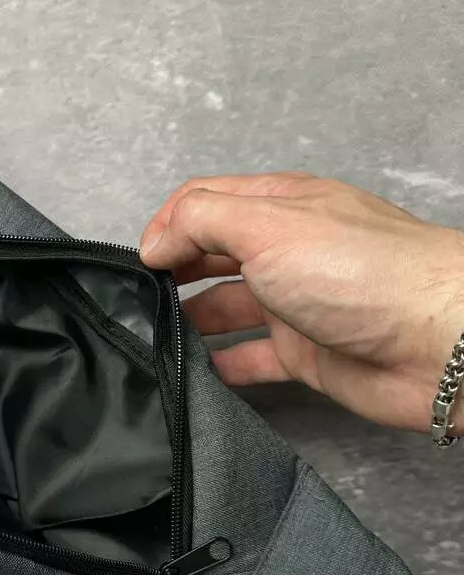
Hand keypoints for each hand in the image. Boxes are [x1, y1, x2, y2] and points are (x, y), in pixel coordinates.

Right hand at [140, 173, 463, 433]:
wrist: (438, 342)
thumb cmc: (362, 272)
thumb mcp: (267, 225)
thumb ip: (201, 222)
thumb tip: (155, 240)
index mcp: (280, 206)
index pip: (206, 202)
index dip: (167, 224)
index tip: (141, 260)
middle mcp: (288, 251)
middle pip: (214, 254)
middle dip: (174, 270)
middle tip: (139, 298)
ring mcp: (298, 304)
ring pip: (229, 308)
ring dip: (191, 320)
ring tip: (155, 338)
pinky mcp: (308, 355)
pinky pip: (252, 358)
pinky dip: (222, 365)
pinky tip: (195, 373)